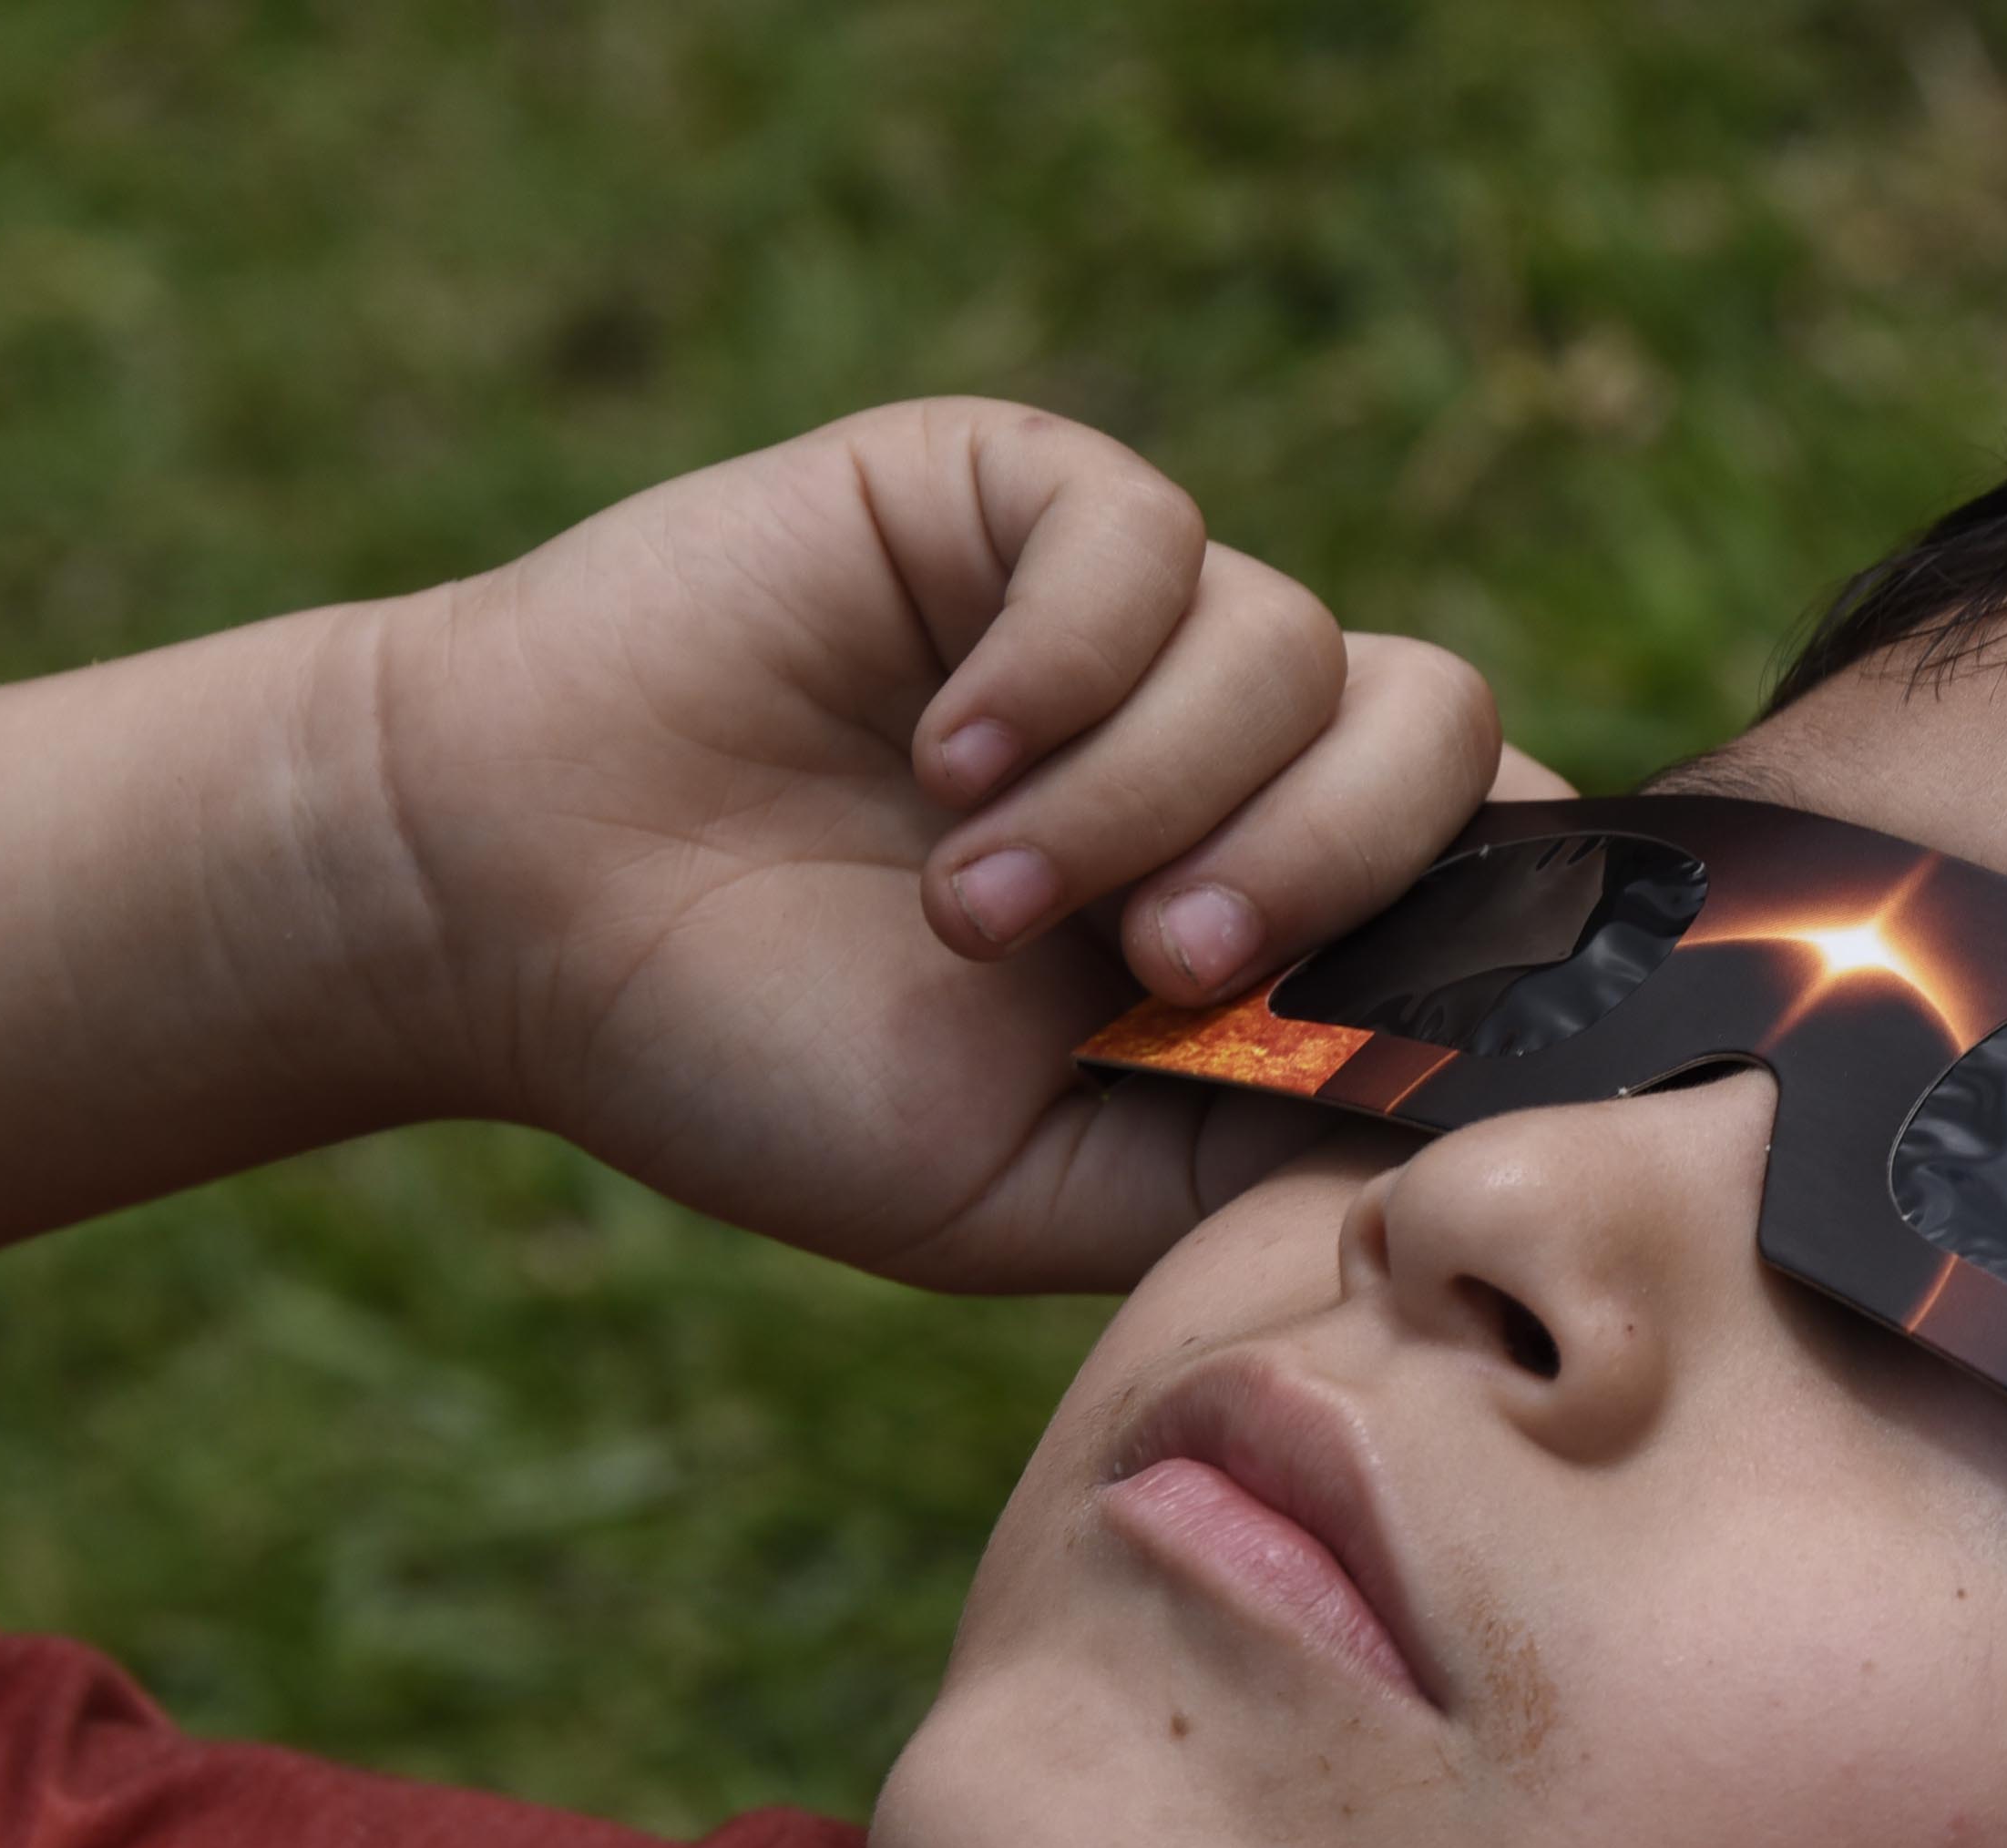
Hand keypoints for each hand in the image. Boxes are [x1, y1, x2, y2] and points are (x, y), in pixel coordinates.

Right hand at [344, 399, 1550, 1291]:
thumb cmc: (762, 1070)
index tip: (1412, 1020)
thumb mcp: (1039, 1187)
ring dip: (1147, 793)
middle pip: (1438, 736)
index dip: (1496, 924)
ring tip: (975, 902)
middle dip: (1330, 862)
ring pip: (1297, 647)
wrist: (511, 918)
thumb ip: (1252, 1154)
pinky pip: (1150, 540)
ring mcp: (1126, 620)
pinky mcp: (1013, 501)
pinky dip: (1067, 663)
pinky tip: (946, 757)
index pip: (1482, 870)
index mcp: (1261, 913)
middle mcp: (1221, 753)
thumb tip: (1470, 1126)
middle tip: (1168, 964)